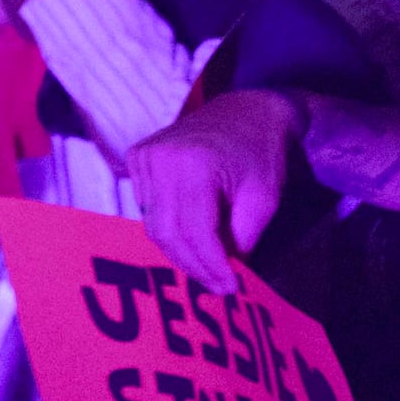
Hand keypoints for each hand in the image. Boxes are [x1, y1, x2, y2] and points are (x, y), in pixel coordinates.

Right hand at [132, 90, 300, 291]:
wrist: (245, 111)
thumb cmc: (259, 154)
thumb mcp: (263, 200)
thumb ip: (241, 239)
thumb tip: (222, 274)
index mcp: (193, 165)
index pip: (194, 232)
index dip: (211, 266)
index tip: (230, 289)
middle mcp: (158, 159)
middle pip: (166, 233)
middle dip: (192, 265)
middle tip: (217, 285)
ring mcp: (142, 157)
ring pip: (153, 225)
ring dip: (180, 251)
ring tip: (208, 266)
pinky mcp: (136, 158)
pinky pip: (146, 208)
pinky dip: (169, 228)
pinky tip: (193, 235)